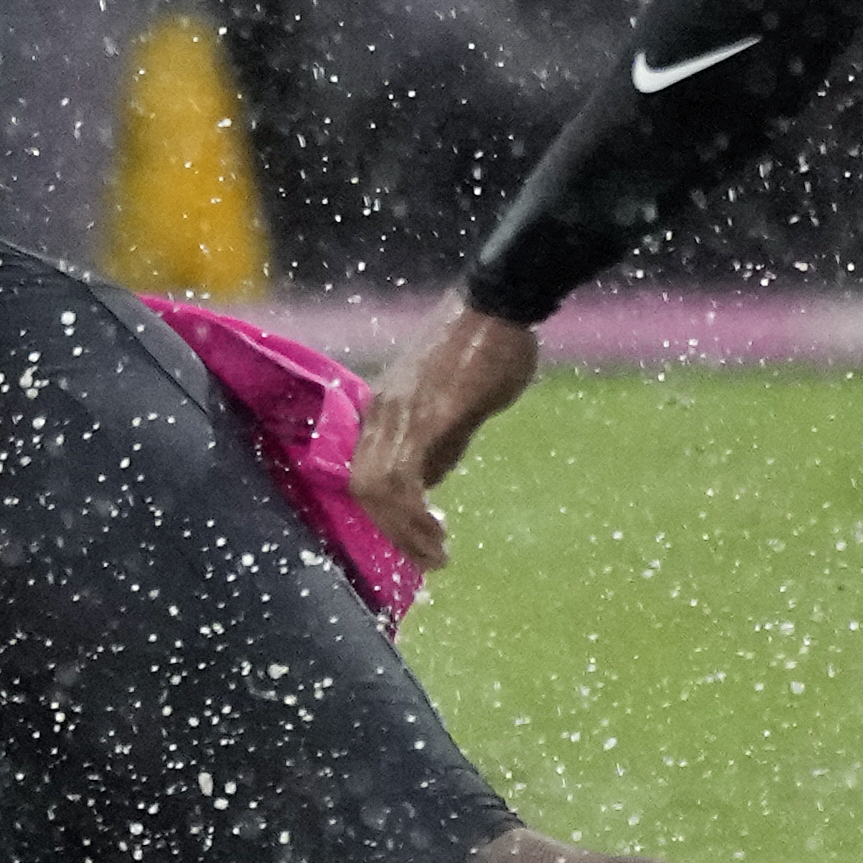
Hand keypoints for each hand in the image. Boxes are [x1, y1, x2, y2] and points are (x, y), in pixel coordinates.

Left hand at [348, 299, 540, 573]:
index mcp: (385, 409)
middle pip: (363, 488)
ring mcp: (398, 412)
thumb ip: (442, 443)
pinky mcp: (425, 414)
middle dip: (392, 533)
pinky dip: (413, 513)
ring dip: (404, 531)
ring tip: (435, 557)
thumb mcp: (458, 404)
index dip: (383, 515)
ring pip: (376, 489)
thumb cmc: (488, 346)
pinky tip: (436, 533)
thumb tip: (429, 485)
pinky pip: (402, 476)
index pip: (364, 474)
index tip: (414, 541)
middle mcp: (381, 412)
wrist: (499, 302)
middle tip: (426, 560)